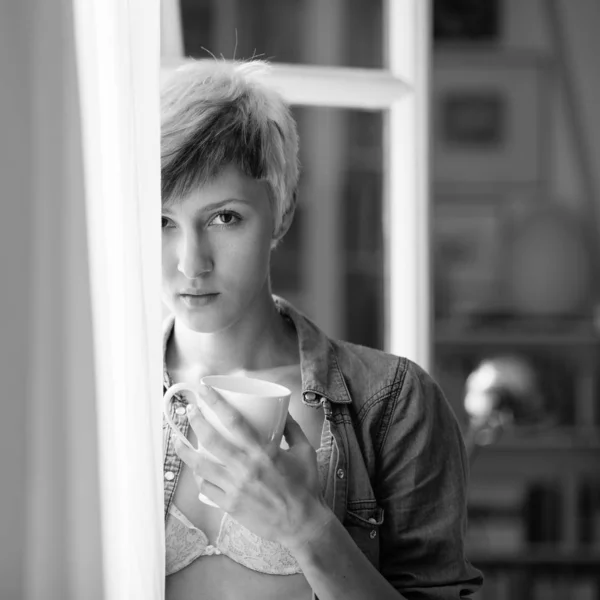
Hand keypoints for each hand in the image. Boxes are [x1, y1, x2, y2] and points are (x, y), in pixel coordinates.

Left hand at [173, 385, 332, 550]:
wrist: (303, 525)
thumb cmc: (306, 487)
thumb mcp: (305, 452)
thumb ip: (293, 429)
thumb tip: (284, 412)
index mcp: (264, 453)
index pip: (234, 421)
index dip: (216, 403)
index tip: (204, 390)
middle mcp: (246, 469)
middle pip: (211, 440)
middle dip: (196, 421)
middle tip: (190, 410)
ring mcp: (235, 489)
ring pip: (201, 466)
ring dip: (185, 450)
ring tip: (177, 440)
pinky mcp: (230, 506)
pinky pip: (206, 488)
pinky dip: (199, 477)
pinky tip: (196, 470)